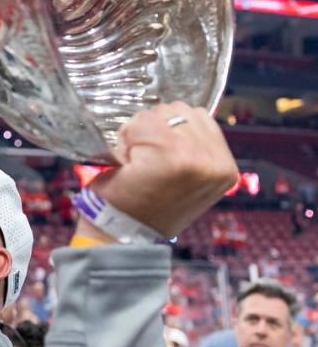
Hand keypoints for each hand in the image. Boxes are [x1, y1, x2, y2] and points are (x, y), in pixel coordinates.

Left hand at [83, 102, 238, 238]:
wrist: (120, 236)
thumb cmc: (143, 207)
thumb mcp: (182, 180)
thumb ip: (191, 148)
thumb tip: (180, 117)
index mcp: (225, 167)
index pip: (198, 117)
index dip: (167, 131)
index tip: (156, 160)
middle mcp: (217, 162)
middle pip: (179, 110)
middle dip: (152, 128)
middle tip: (142, 161)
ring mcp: (197, 158)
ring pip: (160, 113)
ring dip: (139, 132)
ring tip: (136, 162)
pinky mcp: (171, 157)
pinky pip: (142, 123)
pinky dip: (127, 137)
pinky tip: (128, 163)